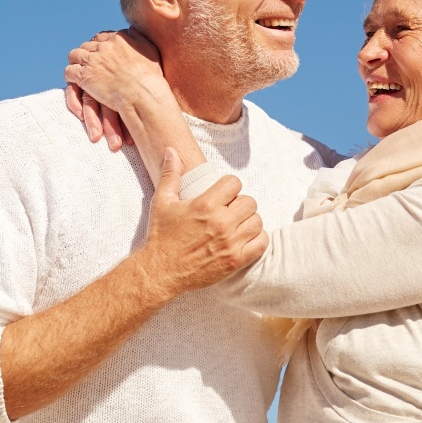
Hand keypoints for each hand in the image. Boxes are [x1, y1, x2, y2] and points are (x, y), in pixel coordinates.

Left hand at [65, 30, 162, 150]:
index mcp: (118, 39)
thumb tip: (130, 29)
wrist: (142, 94)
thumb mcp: (150, 50)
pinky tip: (74, 80)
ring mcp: (92, 61)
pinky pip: (69, 71)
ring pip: (75, 55)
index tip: (99, 53)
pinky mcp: (84, 76)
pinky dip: (70, 76)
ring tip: (79, 70)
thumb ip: (138, 37)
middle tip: (89, 64)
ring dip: (76, 62)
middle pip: (87, 45)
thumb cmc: (150, 77)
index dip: (98, 45)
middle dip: (87, 53)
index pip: (101, 37)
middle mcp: (103, 46)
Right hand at [137, 149, 267, 298]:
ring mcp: (230, 243)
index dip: (229, 187)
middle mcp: (221, 222)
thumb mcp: (162, 201)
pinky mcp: (235, 261)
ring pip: (257, 221)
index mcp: (205, 205)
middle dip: (239, 204)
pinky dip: (256, 240)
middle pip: (250, 201)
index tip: (222, 195)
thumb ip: (171, 174)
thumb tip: (171, 151)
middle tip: (228, 211)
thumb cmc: (161, 236)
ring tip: (235, 225)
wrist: (160, 271)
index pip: (235, 183)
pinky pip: (261, 243)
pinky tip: (243, 239)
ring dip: (248, 221)